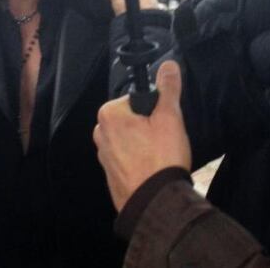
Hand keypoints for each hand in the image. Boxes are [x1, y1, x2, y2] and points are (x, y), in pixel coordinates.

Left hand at [93, 61, 190, 210]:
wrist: (155, 203)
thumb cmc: (161, 158)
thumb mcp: (170, 118)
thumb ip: (168, 89)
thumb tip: (168, 65)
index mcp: (109, 113)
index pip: (136, 99)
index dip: (155, 110)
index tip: (164, 123)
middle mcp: (100, 132)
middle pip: (132, 119)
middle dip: (149, 127)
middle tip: (164, 141)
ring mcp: (102, 154)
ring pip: (130, 139)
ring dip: (145, 144)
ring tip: (159, 156)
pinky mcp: (110, 173)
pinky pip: (127, 157)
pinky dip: (139, 160)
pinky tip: (152, 169)